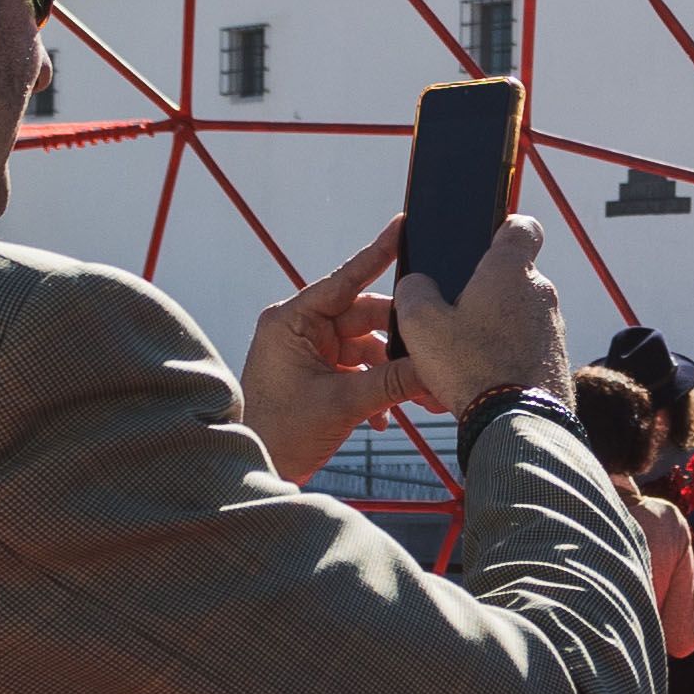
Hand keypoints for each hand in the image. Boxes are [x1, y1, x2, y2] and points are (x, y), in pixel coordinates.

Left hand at [240, 219, 423, 485]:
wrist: (257, 469)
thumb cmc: (280, 433)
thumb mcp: (342, 404)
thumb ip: (392, 382)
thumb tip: (435, 364)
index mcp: (292, 321)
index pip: (345, 279)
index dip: (378, 253)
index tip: (403, 224)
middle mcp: (301, 329)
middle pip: (366, 317)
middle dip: (400, 341)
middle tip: (433, 352)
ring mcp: (311, 352)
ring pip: (369, 347)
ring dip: (393, 373)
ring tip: (420, 397)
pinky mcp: (320, 374)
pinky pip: (361, 370)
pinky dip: (378, 390)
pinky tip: (386, 418)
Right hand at [396, 212, 571, 418]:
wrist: (517, 424)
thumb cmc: (471, 368)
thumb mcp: (421, 324)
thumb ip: (414, 292)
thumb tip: (417, 284)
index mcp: (510, 270)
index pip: (522, 226)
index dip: (503, 227)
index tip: (485, 240)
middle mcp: (540, 293)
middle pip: (512, 277)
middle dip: (484, 291)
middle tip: (453, 315)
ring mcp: (553, 327)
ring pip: (518, 315)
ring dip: (494, 327)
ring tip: (462, 356)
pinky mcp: (557, 359)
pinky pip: (527, 346)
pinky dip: (506, 355)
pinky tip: (481, 377)